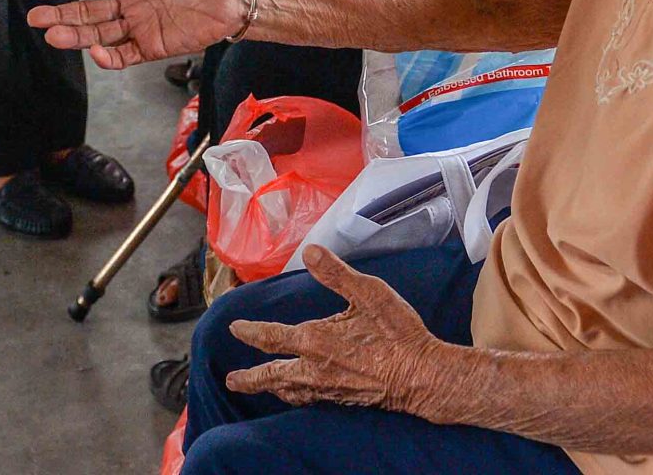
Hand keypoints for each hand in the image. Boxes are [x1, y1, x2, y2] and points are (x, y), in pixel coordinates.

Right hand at [29, 0, 244, 68]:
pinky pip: (125, 54)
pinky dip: (108, 56)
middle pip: (87, 10)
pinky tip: (93, 52)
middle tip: (35, 18)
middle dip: (60, 14)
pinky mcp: (155, 45)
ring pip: (99, 33)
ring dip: (75, 35)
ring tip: (51, 35)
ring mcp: (140, 25)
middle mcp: (130, 2)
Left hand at [227, 247, 448, 411]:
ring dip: (270, 388)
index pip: (271, 337)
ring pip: (289, 391)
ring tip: (261, 386)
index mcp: (315, 340)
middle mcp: (314, 369)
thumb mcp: (369, 293)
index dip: (250, 332)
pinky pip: (308, 399)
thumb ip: (336, 274)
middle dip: (249, 378)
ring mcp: (327, 389)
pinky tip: (299, 393)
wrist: (421, 377)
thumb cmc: (396, 333)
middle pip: (271, 376)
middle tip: (231, 380)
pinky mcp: (342, 400)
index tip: (234, 329)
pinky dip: (295, 396)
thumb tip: (311, 251)